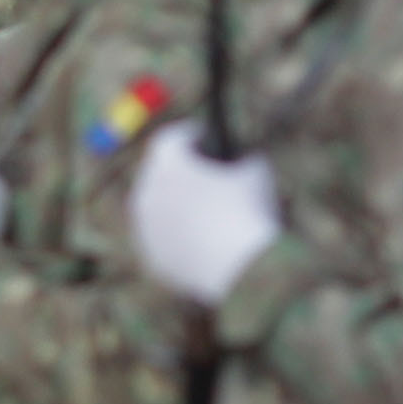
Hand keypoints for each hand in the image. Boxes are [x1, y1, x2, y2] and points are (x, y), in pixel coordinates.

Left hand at [127, 136, 284, 311]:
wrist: (239, 268)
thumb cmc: (250, 210)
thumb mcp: (256, 171)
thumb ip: (244, 158)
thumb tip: (243, 158)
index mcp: (166, 165)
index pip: (171, 139)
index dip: (191, 135)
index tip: (207, 135)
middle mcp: (146, 193)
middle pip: (159, 173)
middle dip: (180, 169)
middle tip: (202, 168)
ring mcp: (145, 229)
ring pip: (158, 209)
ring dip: (176, 204)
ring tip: (202, 205)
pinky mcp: (152, 258)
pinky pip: (164, 240)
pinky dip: (178, 236)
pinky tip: (198, 238)